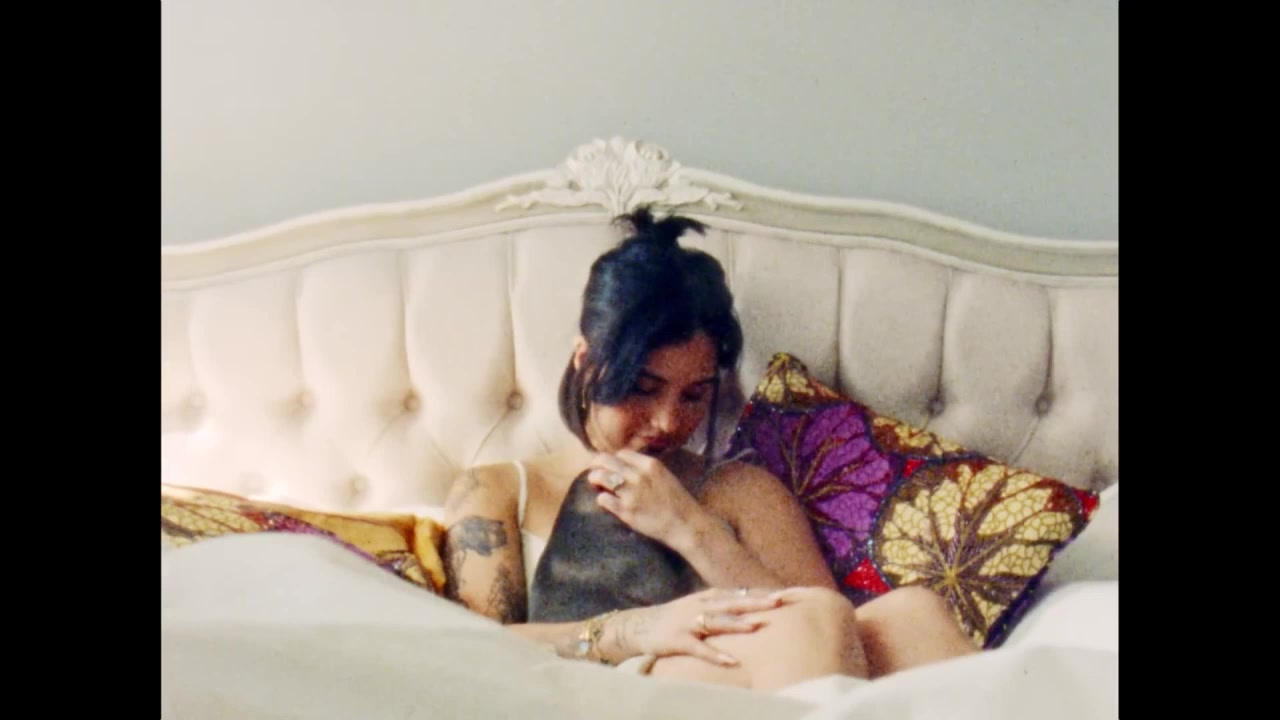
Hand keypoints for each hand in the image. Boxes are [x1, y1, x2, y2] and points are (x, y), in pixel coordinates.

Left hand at [585, 450, 704, 544]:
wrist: (686, 525)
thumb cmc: (677, 502)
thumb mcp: (664, 476)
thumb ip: (645, 469)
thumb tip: (625, 467)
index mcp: (650, 464)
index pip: (621, 454)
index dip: (613, 460)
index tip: (610, 467)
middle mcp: (638, 475)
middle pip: (605, 461)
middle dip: (596, 465)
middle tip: (594, 472)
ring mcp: (631, 493)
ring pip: (600, 477)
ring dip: (594, 480)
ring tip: (596, 485)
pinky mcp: (625, 511)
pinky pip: (602, 499)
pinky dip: (602, 499)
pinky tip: (606, 502)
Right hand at [608, 586, 788, 666]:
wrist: (639, 625)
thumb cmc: (676, 617)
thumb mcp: (700, 606)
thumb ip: (723, 604)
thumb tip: (752, 603)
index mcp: (708, 597)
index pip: (739, 593)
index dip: (761, 593)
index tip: (784, 593)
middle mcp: (700, 606)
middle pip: (732, 602)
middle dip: (755, 602)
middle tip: (778, 602)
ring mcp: (688, 622)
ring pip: (716, 621)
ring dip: (736, 624)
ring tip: (755, 627)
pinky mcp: (678, 640)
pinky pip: (700, 649)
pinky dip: (715, 655)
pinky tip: (731, 661)